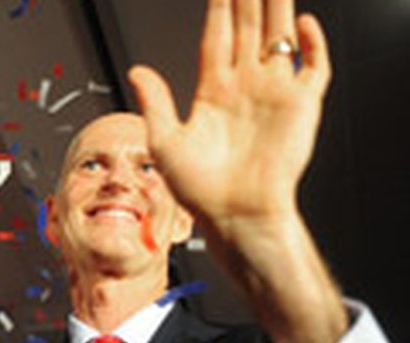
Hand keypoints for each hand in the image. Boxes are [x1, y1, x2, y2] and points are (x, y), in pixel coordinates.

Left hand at [129, 0, 330, 228]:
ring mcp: (274, 93)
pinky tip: (301, 22)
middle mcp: (245, 88)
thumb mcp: (164, 142)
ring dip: (277, 8)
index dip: (218, 10)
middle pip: (248, 29)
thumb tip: (136, 71)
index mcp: (213, 93)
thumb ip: (155, 102)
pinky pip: (313, 66)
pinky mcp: (301, 106)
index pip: (217, 38)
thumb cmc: (199, 190)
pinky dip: (312, 43)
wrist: (234, 216)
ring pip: (279, 37)